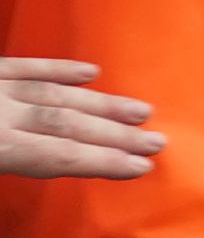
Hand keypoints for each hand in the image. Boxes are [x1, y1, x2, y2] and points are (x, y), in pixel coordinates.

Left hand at [0, 52, 162, 181]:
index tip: (141, 166)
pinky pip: (24, 66)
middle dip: (117, 134)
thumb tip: (51, 171)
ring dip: (101, 103)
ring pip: (55, 94)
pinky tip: (90, 72)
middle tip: (156, 141)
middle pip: (67, 123)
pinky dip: (58, 69)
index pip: (60, 155)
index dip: (104, 161)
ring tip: (141, 111)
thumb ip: (12, 167)